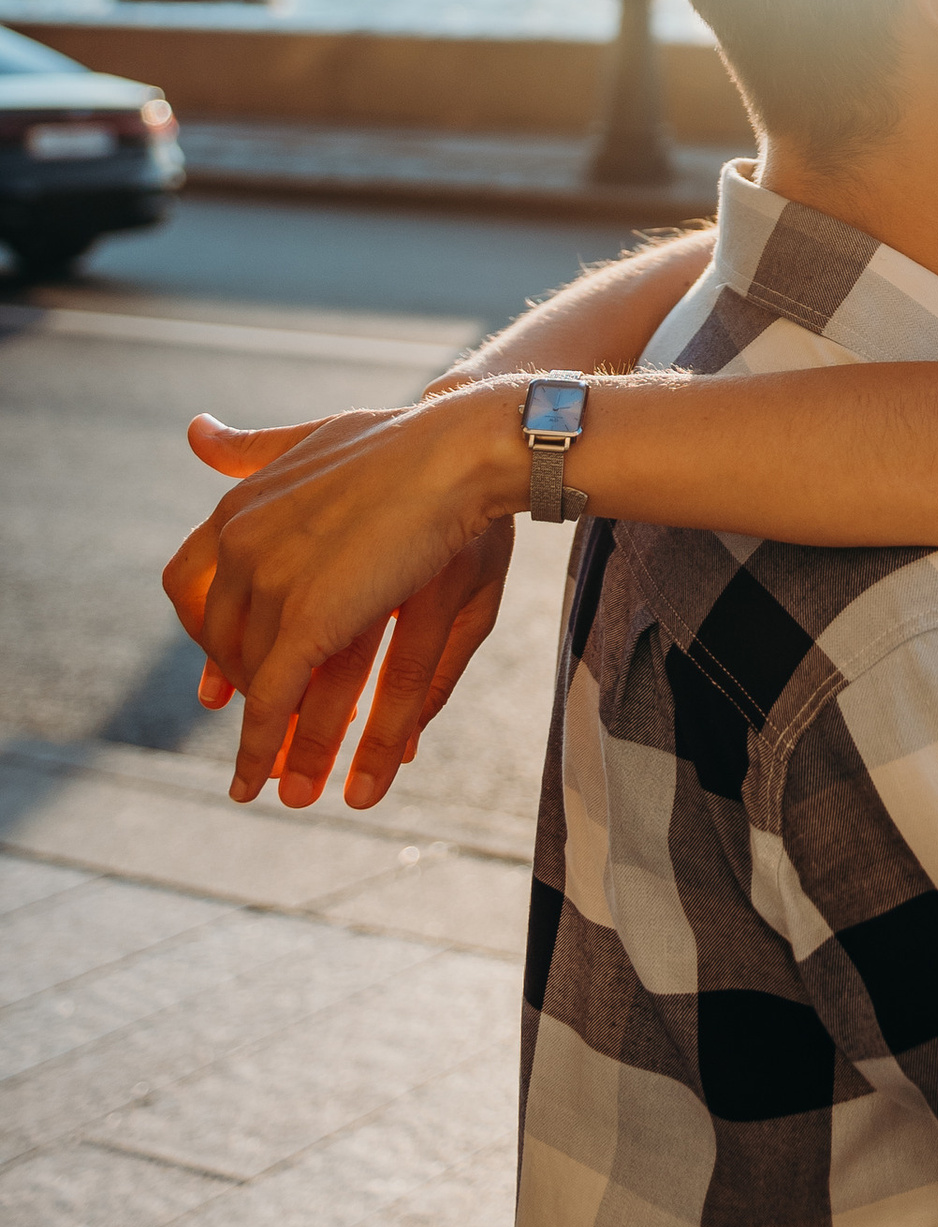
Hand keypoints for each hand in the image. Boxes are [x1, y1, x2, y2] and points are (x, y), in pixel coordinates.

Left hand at [163, 384, 519, 803]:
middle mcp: (240, 544)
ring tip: (291, 794)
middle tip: (272, 745)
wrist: (459, 445)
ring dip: (275, 747)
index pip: (189, 588)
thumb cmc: (405, 437)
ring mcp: (268, 582)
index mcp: (239, 506)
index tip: (217, 689)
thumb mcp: (313, 436)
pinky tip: (273, 785)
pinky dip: (269, 748)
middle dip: (250, 700)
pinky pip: (278, 700)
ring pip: (260, 684)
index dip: (206, 644)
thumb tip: (195, 432)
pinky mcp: (308, 621)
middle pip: (227, 646)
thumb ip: (253, 447)